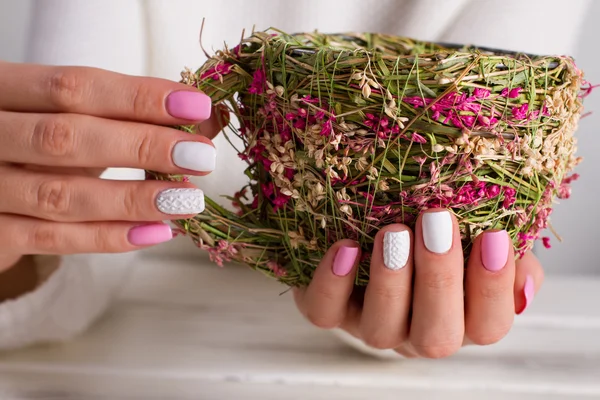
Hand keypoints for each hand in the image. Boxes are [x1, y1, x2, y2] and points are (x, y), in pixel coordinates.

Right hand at [0, 61, 223, 273]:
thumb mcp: (69, 122)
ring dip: (133, 199)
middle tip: (200, 156)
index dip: (139, 97)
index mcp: (3, 90)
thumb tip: (206, 119)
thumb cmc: (32, 148)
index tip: (196, 106)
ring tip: (187, 200)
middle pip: (66, 136)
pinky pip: (52, 239)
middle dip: (141, 146)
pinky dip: (108, 237)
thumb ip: (127, 118)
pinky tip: (156, 232)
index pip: (74, 87)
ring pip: (60, 194)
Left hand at [293, 209, 542, 357]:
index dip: (494, 288)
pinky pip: (325, 312)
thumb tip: (525, 279)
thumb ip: (509, 260)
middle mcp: (418, 333)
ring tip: (393, 232)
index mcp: (462, 320)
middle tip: (438, 222)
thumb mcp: (476, 244)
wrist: (369, 233)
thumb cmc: (433, 239)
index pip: (489, 326)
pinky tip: (345, 248)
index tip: (494, 236)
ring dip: (391, 282)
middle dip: (440, 280)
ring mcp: (371, 325)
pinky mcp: (330, 310)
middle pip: (437, 336)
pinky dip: (333, 284)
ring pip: (381, 330)